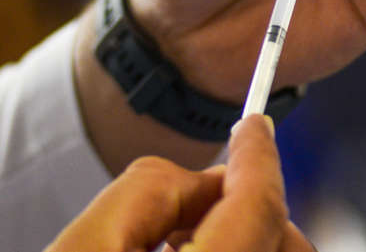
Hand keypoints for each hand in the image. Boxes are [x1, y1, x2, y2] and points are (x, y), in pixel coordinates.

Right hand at [45, 114, 313, 251]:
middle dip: (251, 205)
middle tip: (195, 202)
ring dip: (241, 238)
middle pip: (279, 243)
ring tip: (173, 244)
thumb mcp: (86, 247)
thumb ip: (152, 193)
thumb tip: (208, 182)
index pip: (259, 209)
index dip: (257, 157)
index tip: (253, 127)